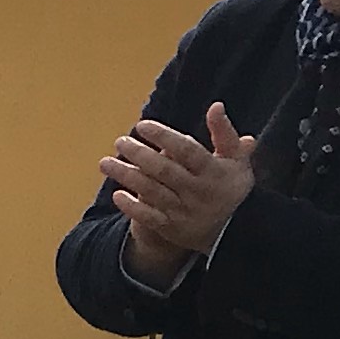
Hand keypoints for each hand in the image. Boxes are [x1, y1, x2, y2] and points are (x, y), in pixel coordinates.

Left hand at [105, 102, 255, 274]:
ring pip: (152, 192)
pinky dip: (132, 207)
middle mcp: (199, 192)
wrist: (230, 232)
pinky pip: (149, 218)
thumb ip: (225, 134)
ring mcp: (184, 211)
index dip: (165, 137)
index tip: (142, 125)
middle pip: (165, 171)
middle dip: (140, 154)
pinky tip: (117, 194)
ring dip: (127, 176)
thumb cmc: (226, 186)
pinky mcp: (171, 228)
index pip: (188, 151)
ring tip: (105, 162)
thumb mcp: (234, 161)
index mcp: (215, 171)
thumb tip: (216, 106)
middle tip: (120, 142)